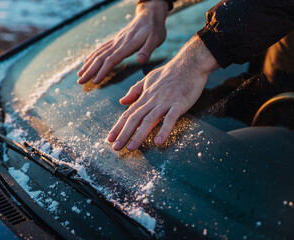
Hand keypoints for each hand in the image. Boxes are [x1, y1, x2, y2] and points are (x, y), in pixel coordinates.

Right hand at [77, 1, 168, 84]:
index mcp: (127, 45)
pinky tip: (87, 61)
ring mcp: (115, 41)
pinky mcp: (116, 40)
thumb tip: (141, 60)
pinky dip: (92, 56)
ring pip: (98, 54)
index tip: (94, 81)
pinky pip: (101, 49)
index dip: (102, 71)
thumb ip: (147, 50)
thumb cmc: (154, 29)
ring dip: (88, 65)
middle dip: (90, 71)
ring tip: (80, 74)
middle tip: (80, 82)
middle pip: (101, 58)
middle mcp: (118, 43)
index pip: (111, 60)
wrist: (150, 15)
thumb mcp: (155, 39)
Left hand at [107, 36, 219, 150]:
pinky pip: (170, 118)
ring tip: (131, 148)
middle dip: (124, 134)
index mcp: (144, 96)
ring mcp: (165, 102)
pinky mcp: (179, 104)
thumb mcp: (148, 79)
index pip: (128, 114)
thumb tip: (122, 101)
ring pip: (149, 120)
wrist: (189, 63)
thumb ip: (135, 90)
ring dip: (138, 135)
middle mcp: (152, 100)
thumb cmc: (169, 72)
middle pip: (135, 119)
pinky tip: (159, 142)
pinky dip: (164, 130)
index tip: (110, 138)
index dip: (118, 127)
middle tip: (115, 147)